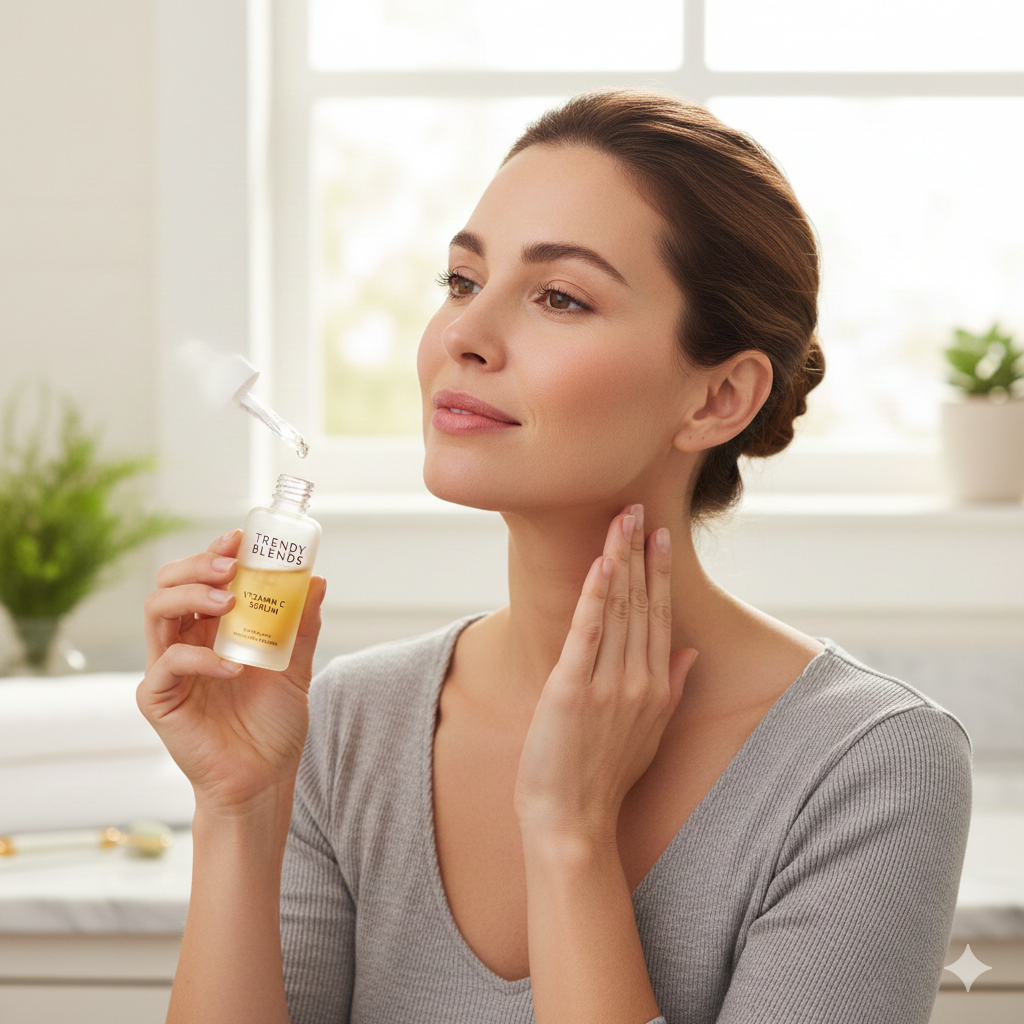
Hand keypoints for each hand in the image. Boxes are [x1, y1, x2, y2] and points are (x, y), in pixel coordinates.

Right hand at [137, 530, 325, 814]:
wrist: (263, 779)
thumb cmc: (272, 725)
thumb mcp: (295, 667)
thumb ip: (301, 625)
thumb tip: (318, 580)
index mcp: (211, 628)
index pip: (200, 578)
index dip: (214, 552)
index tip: (240, 538)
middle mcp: (185, 641)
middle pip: (169, 584)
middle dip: (197, 565)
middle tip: (229, 564)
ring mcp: (168, 668)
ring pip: (157, 611)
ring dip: (192, 596)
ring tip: (228, 601)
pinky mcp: (158, 698)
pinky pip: (168, 663)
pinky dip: (200, 658)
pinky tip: (233, 668)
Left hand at [513, 505, 696, 843]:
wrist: (573, 822)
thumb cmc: (605, 778)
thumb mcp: (650, 733)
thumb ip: (671, 687)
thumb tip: (690, 649)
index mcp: (655, 688)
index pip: (659, 616)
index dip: (659, 573)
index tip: (660, 536)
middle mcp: (638, 681)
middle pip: (641, 603)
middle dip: (640, 552)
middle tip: (638, 507)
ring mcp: (607, 684)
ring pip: (617, 609)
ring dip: (619, 560)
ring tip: (622, 521)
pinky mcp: (572, 689)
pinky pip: (587, 632)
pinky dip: (594, 594)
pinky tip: (599, 563)